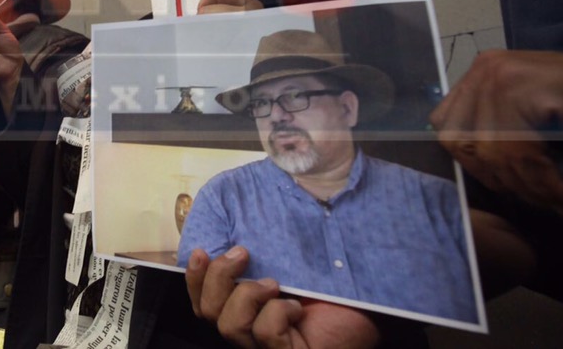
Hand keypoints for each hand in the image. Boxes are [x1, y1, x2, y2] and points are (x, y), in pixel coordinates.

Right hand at [184, 247, 378, 348]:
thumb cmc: (329, 280)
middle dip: (218, 278)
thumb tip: (223, 226)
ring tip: (275, 283)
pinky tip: (299, 308)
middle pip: (207, 312)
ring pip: (229, 326)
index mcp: (243, 307)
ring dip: (248, 296)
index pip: (201, 301)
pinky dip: (278, 314)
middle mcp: (249, 330)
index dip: (193, 278)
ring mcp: (266, 348)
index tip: (201, 250)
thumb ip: (254, 251)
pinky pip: (266, 335)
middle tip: (244, 253)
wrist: (369, 303)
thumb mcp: (284, 258)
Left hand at [430, 50, 562, 219]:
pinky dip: (547, 184)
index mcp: (483, 71)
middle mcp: (485, 68)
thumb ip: (502, 130)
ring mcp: (501, 74)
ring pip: (491, 152)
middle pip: (460, 140)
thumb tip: (479, 170)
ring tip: (562, 204)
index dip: (473, 162)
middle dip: (499, 178)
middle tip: (538, 199)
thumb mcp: (536, 114)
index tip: (506, 184)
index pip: (446, 124)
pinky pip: (520, 151)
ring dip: (530, 188)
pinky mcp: (523, 87)